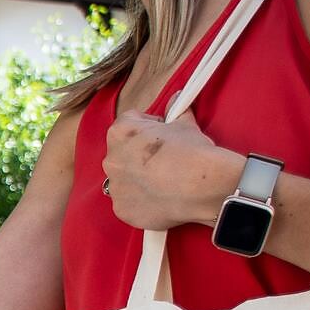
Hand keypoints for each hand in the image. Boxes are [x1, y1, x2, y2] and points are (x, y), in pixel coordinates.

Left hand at [102, 110, 243, 231]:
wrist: (198, 186)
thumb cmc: (190, 151)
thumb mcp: (184, 124)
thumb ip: (175, 112)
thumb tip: (177, 99)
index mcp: (120, 133)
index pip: (129, 121)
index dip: (149, 125)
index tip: (163, 132)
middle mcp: (110, 160)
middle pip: (123, 152)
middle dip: (140, 154)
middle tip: (165, 159)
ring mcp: (115, 188)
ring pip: (124, 179)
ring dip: (139, 178)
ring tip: (165, 180)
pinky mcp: (122, 210)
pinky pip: (129, 203)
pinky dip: (142, 201)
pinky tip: (162, 199)